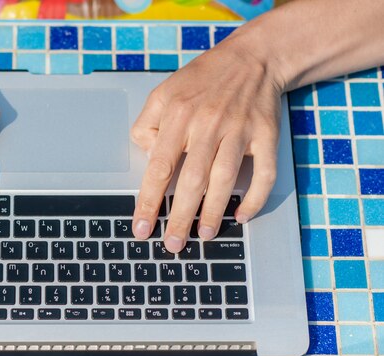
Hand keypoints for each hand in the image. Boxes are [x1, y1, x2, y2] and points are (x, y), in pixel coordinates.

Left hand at [130, 36, 282, 252]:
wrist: (252, 59)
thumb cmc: (202, 80)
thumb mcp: (163, 92)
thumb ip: (147, 124)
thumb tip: (147, 158)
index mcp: (179, 115)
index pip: (159, 167)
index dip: (149, 202)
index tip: (141, 229)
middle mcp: (209, 124)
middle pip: (192, 180)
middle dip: (180, 218)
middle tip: (172, 245)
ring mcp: (240, 130)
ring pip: (225, 179)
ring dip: (213, 212)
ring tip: (203, 236)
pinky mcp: (266, 135)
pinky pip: (263, 173)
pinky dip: (255, 198)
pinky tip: (243, 216)